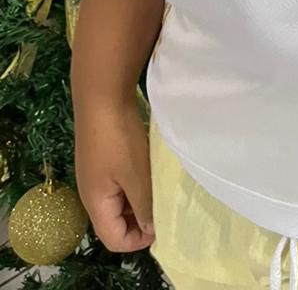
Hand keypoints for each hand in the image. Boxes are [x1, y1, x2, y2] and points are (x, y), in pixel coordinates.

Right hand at [74, 96, 154, 252]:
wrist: (102, 96)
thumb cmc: (120, 139)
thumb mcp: (136, 176)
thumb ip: (144, 206)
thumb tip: (152, 230)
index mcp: (96, 203)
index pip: (114, 240)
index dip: (139, 240)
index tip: (164, 223)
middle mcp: (93, 193)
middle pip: (116, 222)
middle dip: (141, 220)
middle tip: (166, 205)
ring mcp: (97, 174)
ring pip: (120, 201)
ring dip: (140, 199)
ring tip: (161, 187)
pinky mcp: (103, 158)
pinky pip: (121, 182)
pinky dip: (136, 182)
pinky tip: (152, 169)